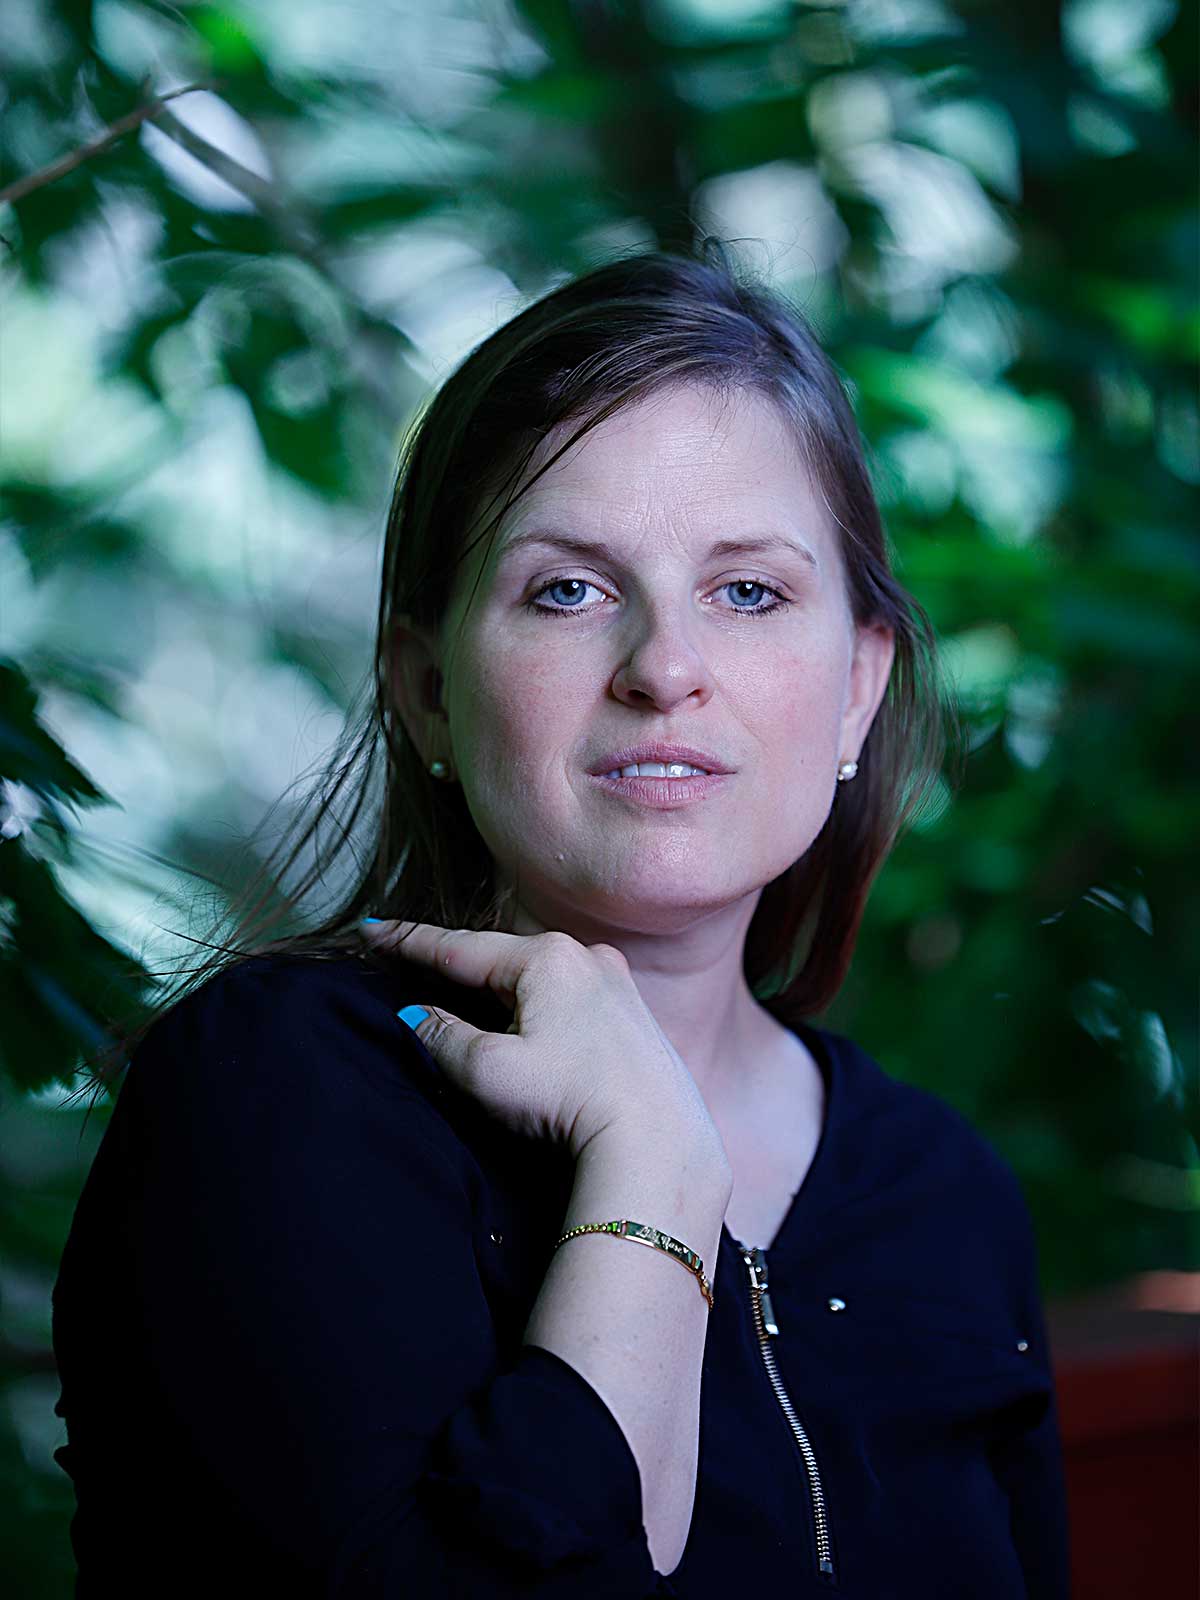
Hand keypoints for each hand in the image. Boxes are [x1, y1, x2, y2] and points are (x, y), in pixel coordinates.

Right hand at [358, 921, 724, 1161]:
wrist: (657, 1141)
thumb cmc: (572, 1101)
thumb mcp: (488, 1072)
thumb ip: (441, 1036)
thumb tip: (414, 1016)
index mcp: (547, 958)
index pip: (459, 947)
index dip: (409, 941)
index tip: (371, 929)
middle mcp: (586, 957)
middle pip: (499, 960)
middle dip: (455, 966)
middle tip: (407, 962)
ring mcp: (615, 983)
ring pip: (534, 979)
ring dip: (496, 990)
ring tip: (458, 998)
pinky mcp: (631, 1014)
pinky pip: (564, 998)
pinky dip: (532, 1006)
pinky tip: (520, 1025)